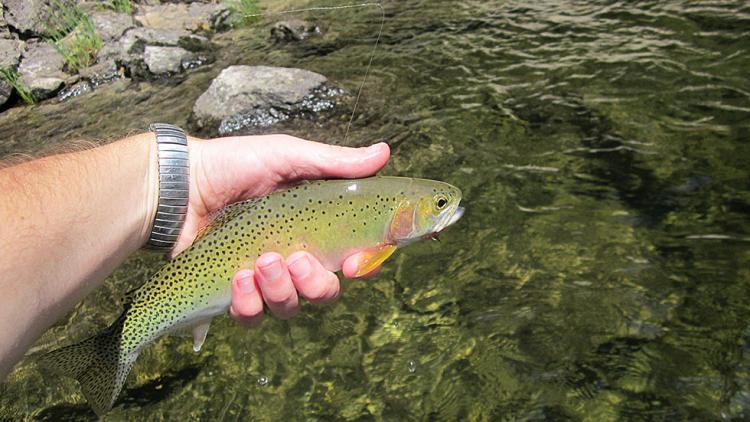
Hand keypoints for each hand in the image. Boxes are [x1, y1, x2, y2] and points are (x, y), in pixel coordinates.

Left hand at [175, 134, 389, 323]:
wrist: (181, 183)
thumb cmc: (234, 164)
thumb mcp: (287, 156)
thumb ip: (334, 162)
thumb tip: (384, 152)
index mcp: (315, 229)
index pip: (354, 258)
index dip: (365, 266)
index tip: (357, 264)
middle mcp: (294, 258)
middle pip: (325, 292)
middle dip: (317, 284)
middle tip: (297, 259)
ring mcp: (264, 279)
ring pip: (290, 308)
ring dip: (281, 291)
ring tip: (262, 263)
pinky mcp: (233, 294)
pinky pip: (252, 317)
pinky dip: (249, 303)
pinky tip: (238, 277)